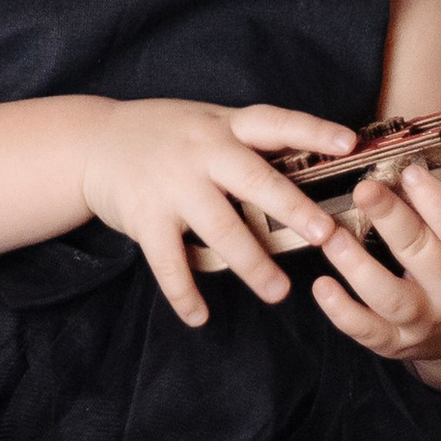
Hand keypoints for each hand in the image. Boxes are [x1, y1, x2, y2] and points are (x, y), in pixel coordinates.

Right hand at [80, 99, 351, 323]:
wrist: (91, 142)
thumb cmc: (165, 135)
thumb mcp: (208, 123)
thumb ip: (249, 143)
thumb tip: (312, 166)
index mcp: (224, 127)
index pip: (275, 123)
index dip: (312, 131)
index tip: (349, 142)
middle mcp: (201, 153)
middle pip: (254, 181)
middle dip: (292, 209)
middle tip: (324, 235)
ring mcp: (172, 186)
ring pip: (220, 229)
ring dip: (251, 264)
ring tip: (278, 292)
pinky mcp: (144, 218)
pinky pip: (169, 263)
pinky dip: (184, 293)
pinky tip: (200, 317)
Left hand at [308, 158, 440, 386]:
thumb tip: (416, 150)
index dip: (436, 199)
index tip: (409, 170)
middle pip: (421, 254)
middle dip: (391, 219)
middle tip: (363, 188)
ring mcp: (423, 321)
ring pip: (388, 296)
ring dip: (356, 264)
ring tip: (329, 234)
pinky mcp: (395, 343)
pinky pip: (366, 331)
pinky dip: (341, 311)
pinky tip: (320, 285)